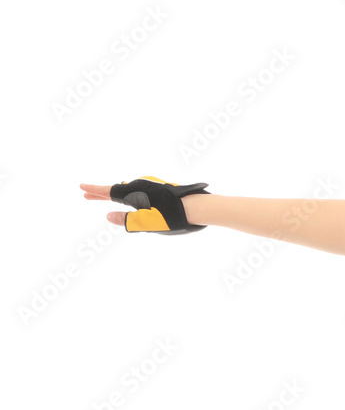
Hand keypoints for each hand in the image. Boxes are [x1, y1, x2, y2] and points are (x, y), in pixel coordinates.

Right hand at [80, 177, 208, 232]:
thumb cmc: (171, 217)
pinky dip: (129, 195)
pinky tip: (132, 200)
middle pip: (117, 189)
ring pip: (129, 190)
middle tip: (87, 195)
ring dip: (116, 194)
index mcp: (134, 192)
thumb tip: (108, 216)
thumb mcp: (145, 223)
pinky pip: (139, 192)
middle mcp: (141, 186)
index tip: (81, 187)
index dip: (94, 190)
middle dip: (101, 193)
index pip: (109, 191)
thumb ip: (126, 221)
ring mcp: (152, 186)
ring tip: (104, 196)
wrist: (198, 208)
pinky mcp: (162, 190)